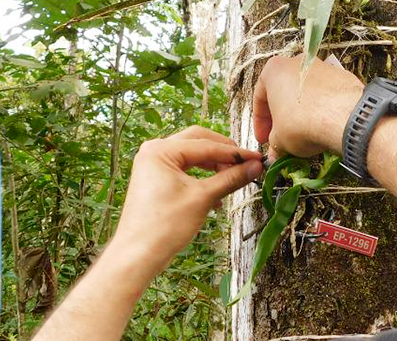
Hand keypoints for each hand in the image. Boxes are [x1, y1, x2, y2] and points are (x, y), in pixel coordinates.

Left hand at [107, 126, 263, 267]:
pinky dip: (202, 176)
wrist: (139, 255)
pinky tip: (218, 192)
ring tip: (234, 177)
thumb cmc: (164, 226)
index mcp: (160, 150)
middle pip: (198, 142)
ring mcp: (153, 165)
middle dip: (223, 153)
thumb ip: (230, 178)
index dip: (234, 153)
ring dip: (214, 165)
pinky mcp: (156, 179)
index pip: (206, 145)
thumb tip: (255, 167)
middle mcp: (154, 151)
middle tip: (246, 163)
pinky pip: (184, 169)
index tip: (256, 159)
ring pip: (192, 156)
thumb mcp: (203, 198)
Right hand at [252, 54, 364, 158]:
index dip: (260, 123)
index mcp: (274, 70)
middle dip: (282, 119)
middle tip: (282, 139)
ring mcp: (321, 67)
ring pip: (305, 94)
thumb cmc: (302, 122)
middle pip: (284, 94)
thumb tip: (276, 151)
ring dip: (301, 115)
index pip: (260, 99)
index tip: (264, 138)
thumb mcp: (279, 139)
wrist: (343, 116)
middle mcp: (296, 63)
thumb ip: (274, 144)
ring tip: (304, 136)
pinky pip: (325, 96)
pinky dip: (321, 110)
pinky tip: (322, 128)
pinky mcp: (341, 76)